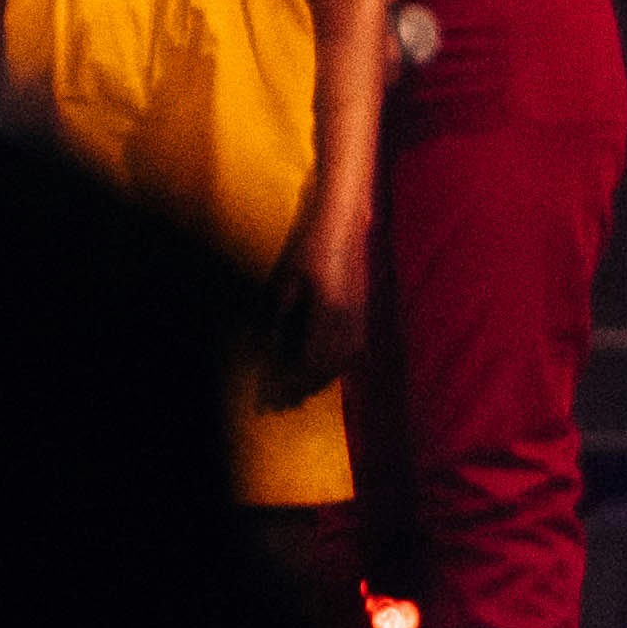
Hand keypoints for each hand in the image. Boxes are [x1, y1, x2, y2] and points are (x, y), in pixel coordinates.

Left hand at [268, 230, 368, 405]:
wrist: (344, 222)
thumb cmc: (308, 246)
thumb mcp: (283, 282)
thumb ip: (275, 322)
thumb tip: (263, 356)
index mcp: (328, 314)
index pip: (305, 363)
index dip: (285, 384)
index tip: (264, 399)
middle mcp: (349, 321)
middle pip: (323, 369)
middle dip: (297, 390)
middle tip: (273, 405)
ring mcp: (360, 318)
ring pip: (340, 364)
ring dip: (316, 382)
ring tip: (292, 395)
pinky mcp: (364, 313)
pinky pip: (351, 352)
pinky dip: (332, 368)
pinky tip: (318, 372)